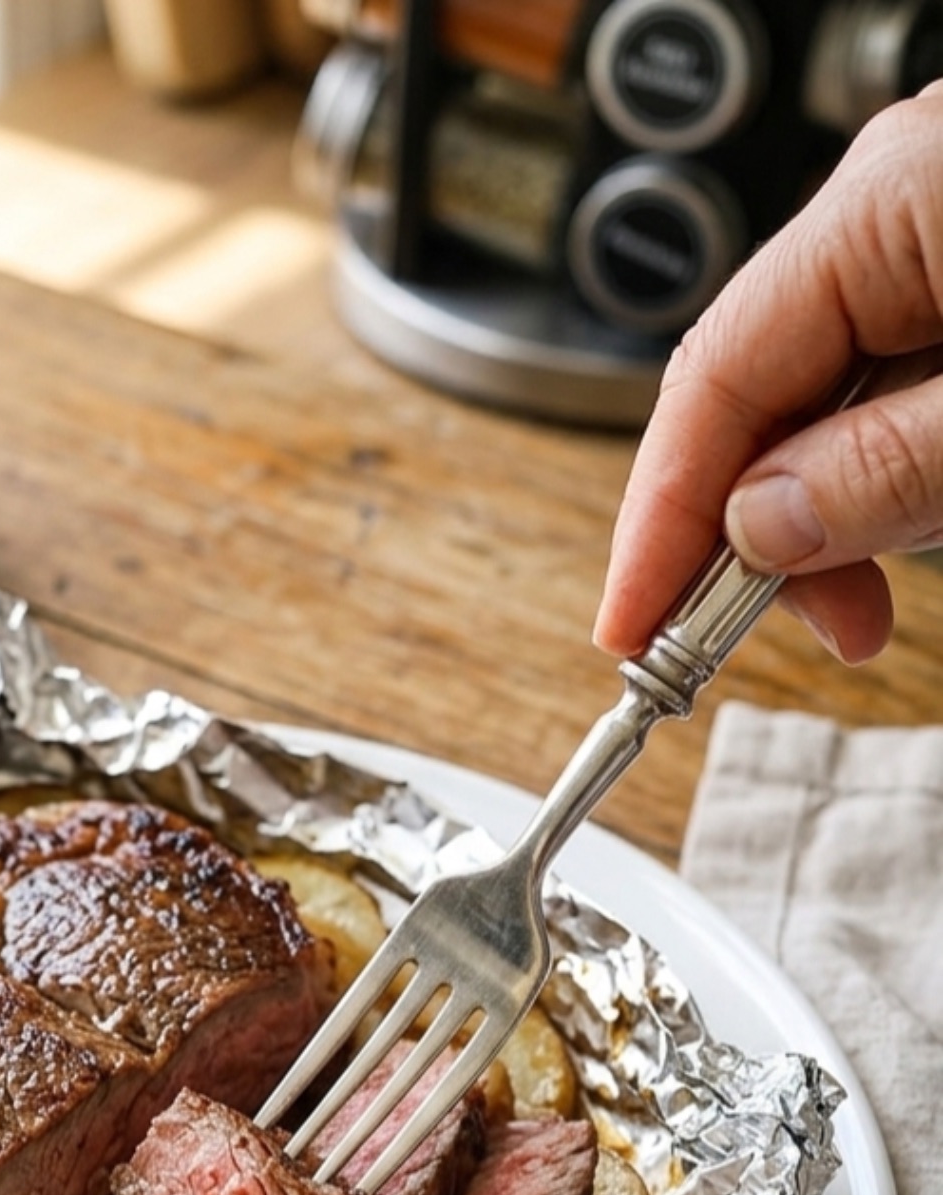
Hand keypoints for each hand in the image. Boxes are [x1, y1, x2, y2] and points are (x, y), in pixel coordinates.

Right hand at [594, 87, 942, 666]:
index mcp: (893, 202)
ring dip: (827, 516)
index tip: (630, 628)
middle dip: (747, 533)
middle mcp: (895, 203)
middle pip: (751, 395)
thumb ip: (891, 471)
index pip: (713, 379)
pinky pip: (881, 386)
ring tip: (861, 603)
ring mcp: (929, 233)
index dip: (658, 522)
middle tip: (759, 642)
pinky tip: (906, 524)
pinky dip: (881, 473)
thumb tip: (760, 530)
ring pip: (816, 404)